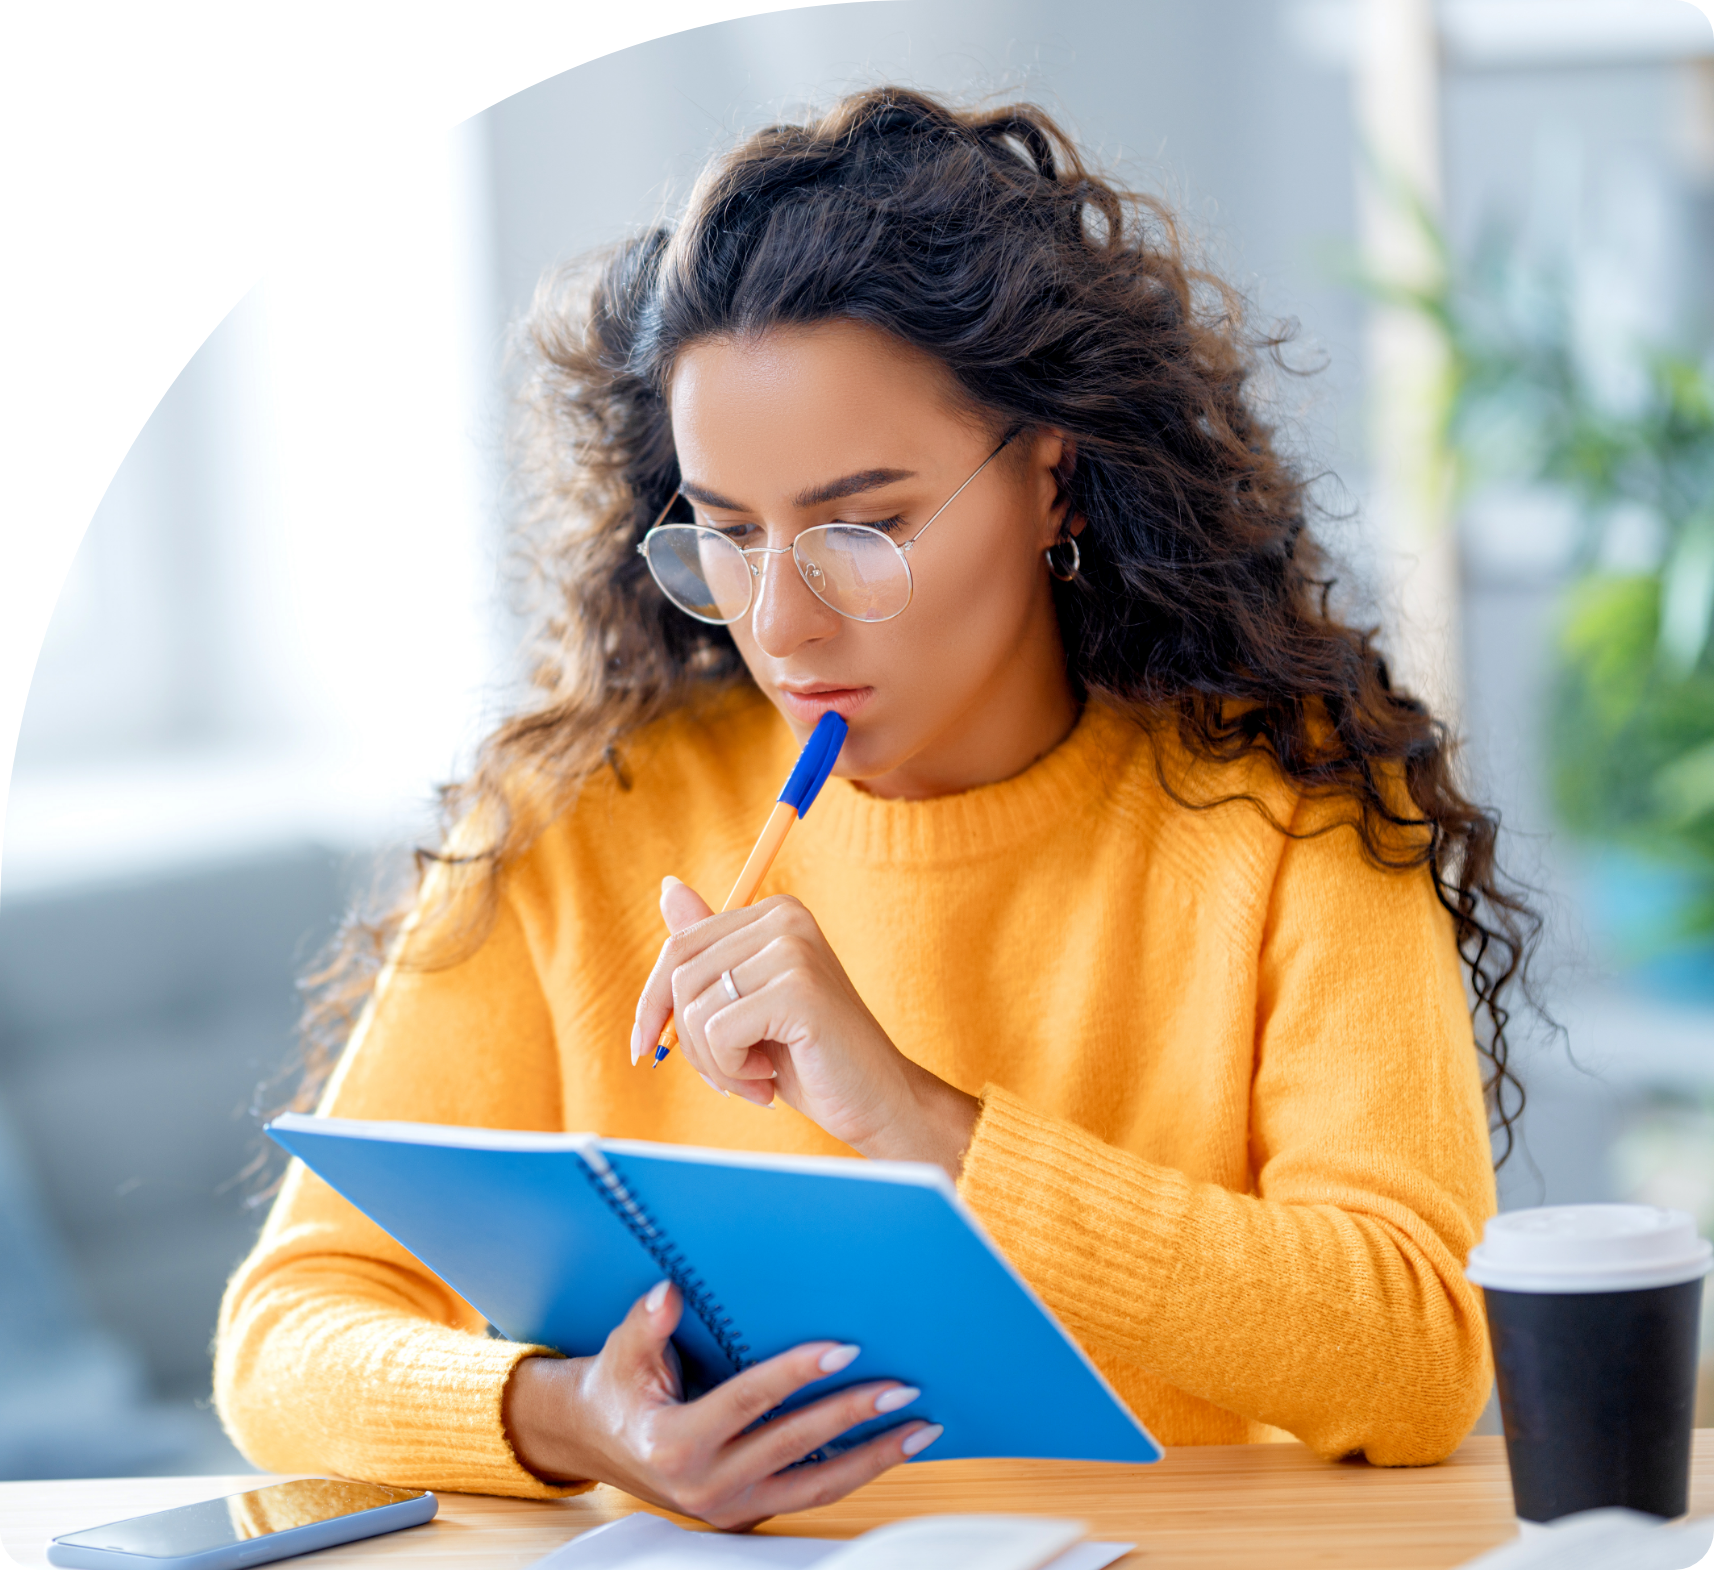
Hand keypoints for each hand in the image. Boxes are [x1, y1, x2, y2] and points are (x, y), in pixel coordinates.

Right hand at [501, 1280, 939, 1525]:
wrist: (598, 1441)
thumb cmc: (616, 1389)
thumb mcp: (621, 1352)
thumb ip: (647, 1324)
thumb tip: (669, 1291)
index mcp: (674, 1441)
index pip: (750, 1401)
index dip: (797, 1373)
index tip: (844, 1348)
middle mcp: (705, 1484)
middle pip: (794, 1445)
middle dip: (853, 1414)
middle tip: (903, 1386)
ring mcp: (730, 1507)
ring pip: (816, 1486)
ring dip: (873, 1457)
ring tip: (920, 1427)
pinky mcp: (747, 1513)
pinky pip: (810, 1493)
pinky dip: (854, 1471)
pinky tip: (890, 1446)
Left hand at [634, 878, 977, 1175]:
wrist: (879, 1101)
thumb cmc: (809, 1058)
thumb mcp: (746, 1003)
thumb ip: (709, 952)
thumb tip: (667, 886)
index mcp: (774, 914)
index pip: (680, 947)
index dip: (654, 1003)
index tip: (649, 1046)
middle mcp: (785, 918)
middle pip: (681, 976)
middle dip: (688, 1041)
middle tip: (728, 1075)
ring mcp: (794, 949)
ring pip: (695, 1009)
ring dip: (714, 1063)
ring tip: (756, 1078)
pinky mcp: (798, 988)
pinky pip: (718, 1033)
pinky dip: (732, 1072)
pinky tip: (768, 1079)